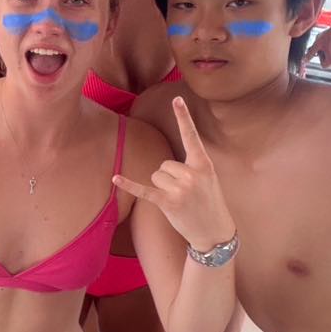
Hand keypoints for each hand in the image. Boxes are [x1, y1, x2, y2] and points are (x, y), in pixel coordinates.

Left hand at [112, 96, 232, 250]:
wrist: (215, 233)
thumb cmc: (209, 203)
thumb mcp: (208, 179)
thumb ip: (192, 166)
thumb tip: (166, 164)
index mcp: (204, 165)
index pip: (191, 136)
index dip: (184, 117)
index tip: (177, 98)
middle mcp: (192, 174)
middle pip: (164, 164)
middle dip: (169, 178)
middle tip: (185, 194)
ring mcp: (180, 189)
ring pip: (156, 175)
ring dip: (162, 188)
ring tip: (179, 200)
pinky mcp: (168, 202)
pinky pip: (144, 189)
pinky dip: (129, 184)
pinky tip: (115, 178)